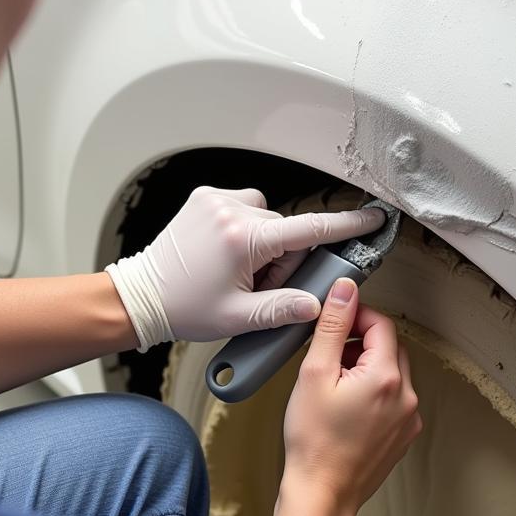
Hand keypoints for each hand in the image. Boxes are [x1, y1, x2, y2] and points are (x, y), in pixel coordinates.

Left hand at [104, 186, 384, 350]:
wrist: (142, 296)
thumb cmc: (185, 308)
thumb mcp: (239, 319)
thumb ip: (283, 310)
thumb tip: (316, 305)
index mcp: (243, 240)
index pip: (308, 229)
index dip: (346, 226)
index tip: (372, 218)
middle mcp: (230, 211)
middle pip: (287, 230)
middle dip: (282, 259)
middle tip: (256, 286)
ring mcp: (216, 200)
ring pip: (268, 218)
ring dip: (264, 243)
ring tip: (239, 270)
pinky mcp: (205, 197)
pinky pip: (245, 206)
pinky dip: (246, 228)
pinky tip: (228, 251)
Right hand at [280, 278, 421, 515]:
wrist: (322, 493)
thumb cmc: (313, 441)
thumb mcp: (314, 373)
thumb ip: (332, 327)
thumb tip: (345, 291)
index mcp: (386, 376)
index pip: (382, 324)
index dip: (356, 316)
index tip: (334, 321)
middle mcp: (406, 396)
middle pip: (390, 348)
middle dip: (361, 342)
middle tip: (329, 355)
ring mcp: (408, 419)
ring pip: (392, 373)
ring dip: (367, 367)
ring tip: (334, 384)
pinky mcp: (403, 436)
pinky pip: (393, 399)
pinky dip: (373, 393)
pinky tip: (345, 407)